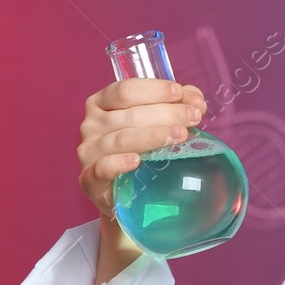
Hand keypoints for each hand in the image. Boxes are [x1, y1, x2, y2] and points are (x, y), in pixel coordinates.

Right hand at [77, 78, 206, 218]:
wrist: (127, 194)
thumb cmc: (142, 149)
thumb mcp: (156, 121)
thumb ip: (176, 105)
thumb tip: (195, 100)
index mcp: (103, 103)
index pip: (126, 90)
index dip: (155, 90)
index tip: (180, 94)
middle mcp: (92, 124)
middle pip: (130, 115)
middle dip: (166, 113)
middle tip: (193, 117)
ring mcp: (89, 151)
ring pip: (122, 139)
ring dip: (153, 135)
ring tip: (180, 135)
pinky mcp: (89, 179)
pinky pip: (102, 168)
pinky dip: (119, 163)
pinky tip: (136, 161)